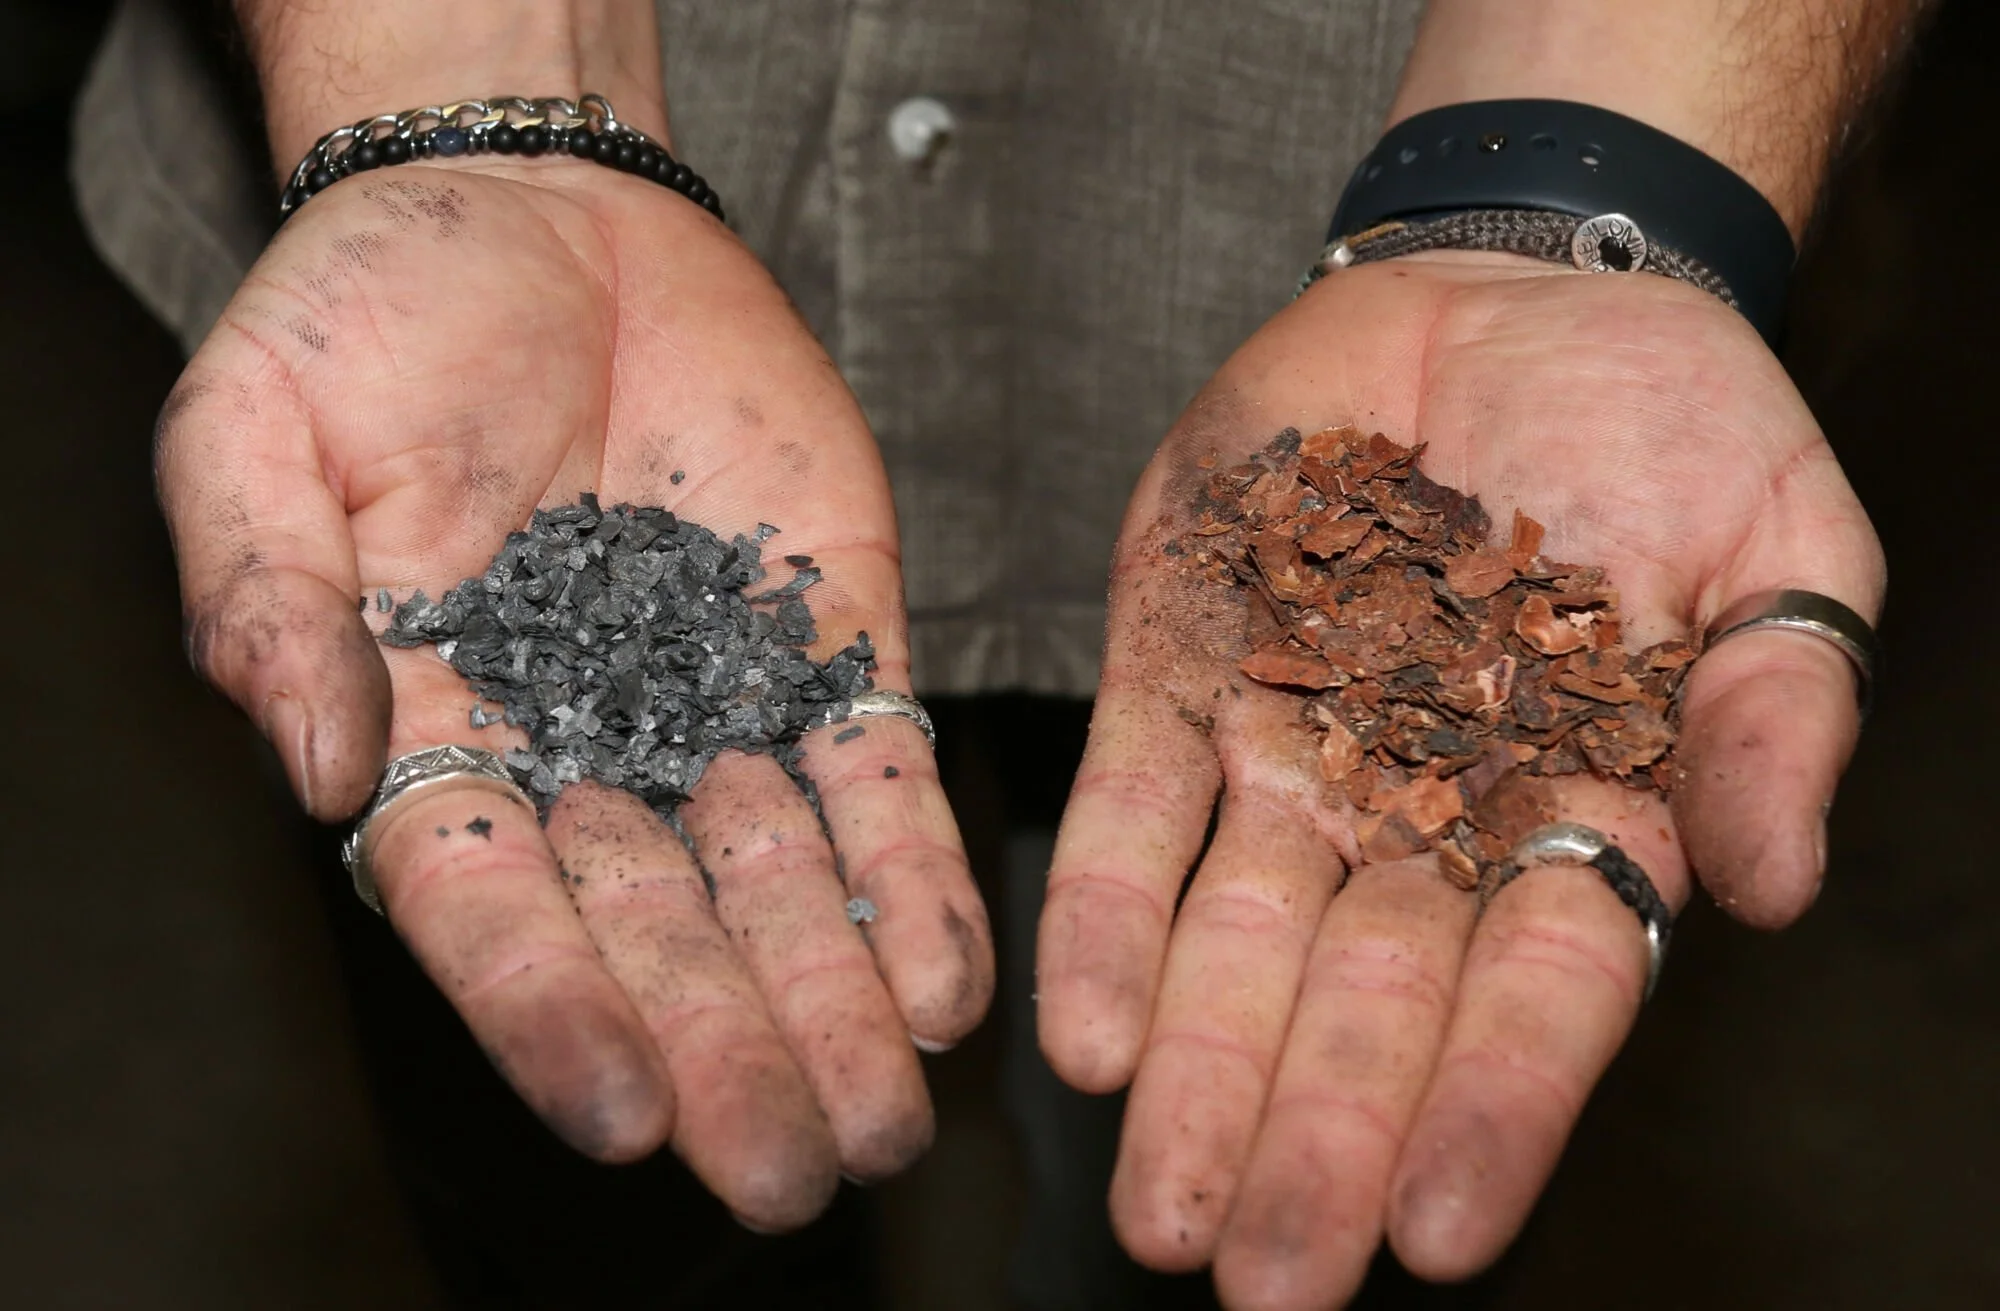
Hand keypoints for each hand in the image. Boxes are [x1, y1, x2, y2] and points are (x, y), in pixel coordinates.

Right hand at [157, 157, 992, 1227]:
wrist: (535, 210)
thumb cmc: (369, 318)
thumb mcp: (258, 436)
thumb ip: (268, 603)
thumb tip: (311, 769)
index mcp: (434, 735)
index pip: (490, 908)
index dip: (549, 1011)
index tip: (619, 1112)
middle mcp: (586, 752)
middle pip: (658, 931)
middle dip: (727, 1050)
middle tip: (793, 1169)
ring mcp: (717, 702)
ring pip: (784, 881)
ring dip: (839, 999)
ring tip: (892, 1118)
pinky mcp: (828, 638)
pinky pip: (878, 769)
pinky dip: (913, 869)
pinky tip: (950, 976)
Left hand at [1036, 252, 1882, 1306]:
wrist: (1517, 292)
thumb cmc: (1675, 426)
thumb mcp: (1776, 544)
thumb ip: (1777, 709)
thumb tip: (1769, 884)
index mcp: (1574, 813)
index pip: (1536, 995)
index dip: (1489, 1111)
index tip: (1440, 1235)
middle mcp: (1418, 813)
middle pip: (1364, 1002)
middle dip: (1314, 1138)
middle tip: (1258, 1278)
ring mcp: (1289, 744)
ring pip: (1232, 936)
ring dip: (1193, 1069)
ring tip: (1156, 1201)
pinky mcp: (1179, 663)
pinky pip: (1132, 805)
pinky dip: (1106, 910)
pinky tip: (1079, 1028)